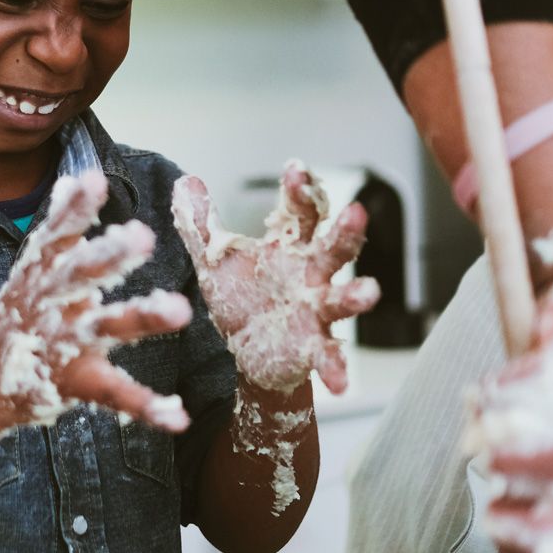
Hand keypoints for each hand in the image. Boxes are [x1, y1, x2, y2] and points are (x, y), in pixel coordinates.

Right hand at [0, 170, 193, 433]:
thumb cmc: (19, 316)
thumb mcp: (33, 269)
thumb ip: (61, 225)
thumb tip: (77, 178)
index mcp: (42, 273)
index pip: (56, 234)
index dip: (73, 208)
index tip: (94, 179)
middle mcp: (51, 304)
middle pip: (81, 276)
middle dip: (110, 256)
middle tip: (142, 235)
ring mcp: (64, 344)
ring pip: (106, 328)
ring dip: (143, 318)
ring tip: (181, 311)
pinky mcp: (77, 382)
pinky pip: (117, 394)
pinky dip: (147, 407)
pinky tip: (178, 417)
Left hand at [171, 160, 379, 393]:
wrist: (249, 351)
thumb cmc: (243, 296)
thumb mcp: (216, 260)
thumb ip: (202, 224)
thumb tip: (183, 183)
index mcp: (291, 247)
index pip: (301, 212)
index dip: (300, 190)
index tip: (295, 169)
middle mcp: (312, 275)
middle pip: (333, 248)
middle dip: (345, 232)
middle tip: (357, 214)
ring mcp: (316, 311)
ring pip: (341, 300)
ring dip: (356, 296)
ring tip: (369, 293)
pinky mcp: (312, 347)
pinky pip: (328, 357)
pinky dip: (336, 368)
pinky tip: (340, 383)